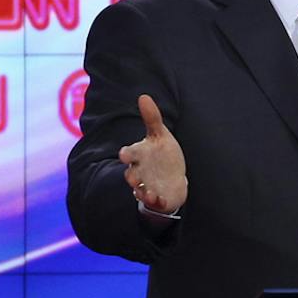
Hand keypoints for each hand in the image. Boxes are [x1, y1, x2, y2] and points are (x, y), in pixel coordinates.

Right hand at [119, 94, 187, 214]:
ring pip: (139, 190)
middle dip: (131, 176)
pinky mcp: (156, 198)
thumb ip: (152, 118)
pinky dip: (154, 201)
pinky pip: (153, 202)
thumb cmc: (163, 154)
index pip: (129, 153)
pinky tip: (158, 199)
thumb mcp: (160, 136)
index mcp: (139, 155)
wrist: (173, 178)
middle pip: (131, 174)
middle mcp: (139, 171)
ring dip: (141, 192)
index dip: (126, 154)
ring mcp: (146, 186)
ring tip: (146, 193)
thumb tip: (143, 96)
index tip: (123, 155)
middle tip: (132, 178)